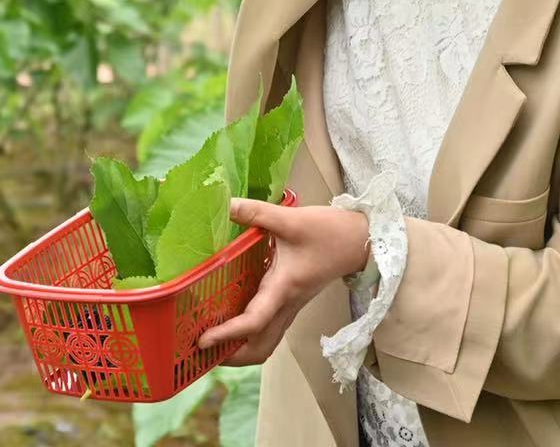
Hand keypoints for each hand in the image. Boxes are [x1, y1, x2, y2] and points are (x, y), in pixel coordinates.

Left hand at [197, 197, 370, 363]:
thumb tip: (224, 204)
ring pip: (265, 344)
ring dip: (239, 350)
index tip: (203, 340)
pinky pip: (268, 330)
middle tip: (200, 350)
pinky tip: (229, 319)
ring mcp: (290, 307)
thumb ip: (256, 212)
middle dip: (230, 356)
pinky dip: (248, 336)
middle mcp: (286, 305)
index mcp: (283, 289)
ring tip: (211, 342)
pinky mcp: (292, 302)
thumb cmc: (329, 232)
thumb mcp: (291, 219)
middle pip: (259, 348)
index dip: (227, 334)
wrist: (359, 241)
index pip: (253, 322)